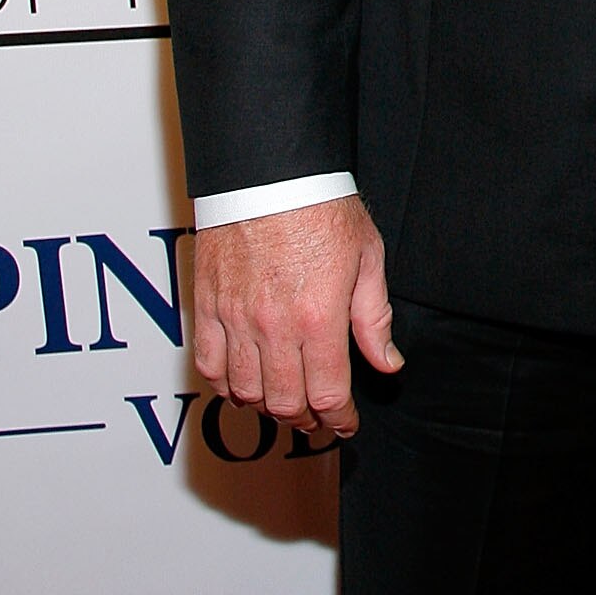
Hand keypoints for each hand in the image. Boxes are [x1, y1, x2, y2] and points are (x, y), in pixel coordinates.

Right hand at [192, 195, 398, 439]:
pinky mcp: (208, 306)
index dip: (340, 418)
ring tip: (286, 403)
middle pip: (285, 403)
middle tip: (319, 418)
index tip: (346, 422)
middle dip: (307, 420)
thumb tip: (387, 363)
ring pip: (246, 392)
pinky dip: (226, 387)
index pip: (328, 393)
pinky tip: (243, 386)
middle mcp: (273, 326)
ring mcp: (236, 318)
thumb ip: (373, 318)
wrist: (268, 172)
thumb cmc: (321, 206)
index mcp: (318, 316)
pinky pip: (209, 365)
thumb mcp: (367, 257)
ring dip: (268, 408)